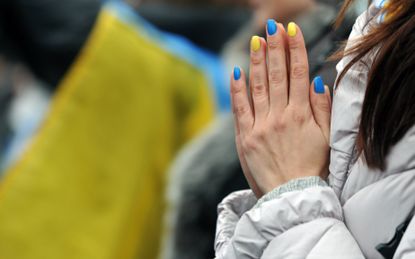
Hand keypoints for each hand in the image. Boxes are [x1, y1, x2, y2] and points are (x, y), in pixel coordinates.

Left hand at [231, 21, 331, 197]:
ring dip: (257, 60)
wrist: (291, 195)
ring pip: (258, 86)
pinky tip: (237, 71)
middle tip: (273, 26)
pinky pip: (240, 107)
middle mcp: (280, 115)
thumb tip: (317, 80)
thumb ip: (323, 108)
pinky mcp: (245, 137)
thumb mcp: (326, 138)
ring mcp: (261, 125)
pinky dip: (238, 88)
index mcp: (302, 114)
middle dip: (275, 46)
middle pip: (276, 74)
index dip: (295, 49)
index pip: (298, 73)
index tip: (292, 30)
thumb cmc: (312, 168)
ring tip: (258, 39)